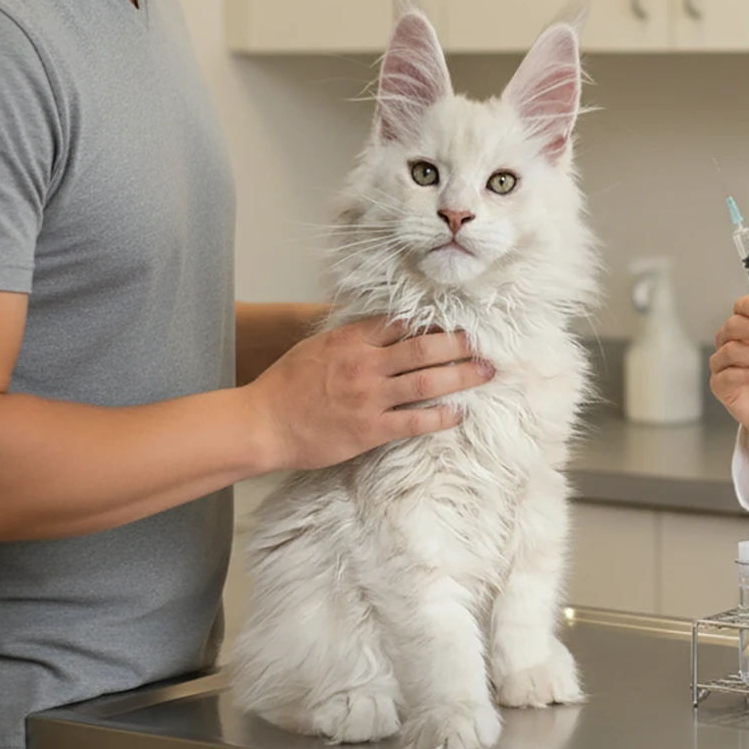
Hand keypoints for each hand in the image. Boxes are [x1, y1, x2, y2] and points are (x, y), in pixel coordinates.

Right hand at [246, 316, 493, 471]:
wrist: (262, 424)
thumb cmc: (286, 385)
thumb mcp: (318, 347)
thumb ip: (353, 336)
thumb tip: (385, 323)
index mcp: (351, 340)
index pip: (402, 322)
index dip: (433, 319)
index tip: (457, 318)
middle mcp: (365, 365)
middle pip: (424, 347)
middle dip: (459, 343)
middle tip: (484, 342)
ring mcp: (370, 398)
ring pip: (427, 381)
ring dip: (462, 375)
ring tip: (486, 371)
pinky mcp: (371, 430)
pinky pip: (415, 421)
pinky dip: (441, 416)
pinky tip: (460, 412)